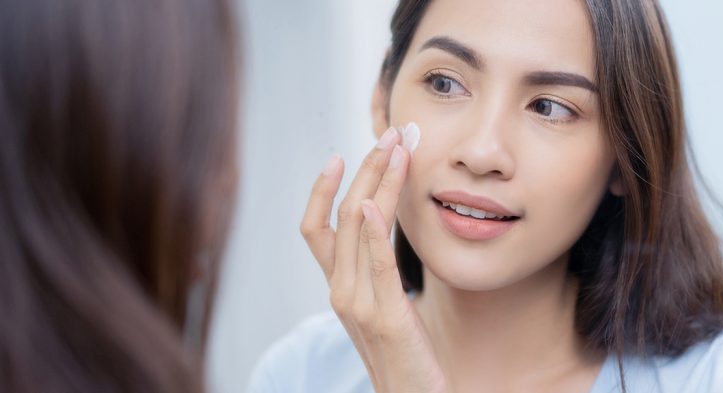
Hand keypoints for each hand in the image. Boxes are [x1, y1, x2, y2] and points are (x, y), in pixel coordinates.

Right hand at [300, 126, 447, 392]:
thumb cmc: (404, 353)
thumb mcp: (384, 305)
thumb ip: (376, 272)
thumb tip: (384, 229)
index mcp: (338, 287)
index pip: (315, 228)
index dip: (322, 189)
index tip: (341, 153)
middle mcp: (340, 292)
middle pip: (342, 216)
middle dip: (365, 169)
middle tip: (390, 134)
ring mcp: (359, 305)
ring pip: (359, 229)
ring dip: (379, 183)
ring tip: (398, 149)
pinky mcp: (387, 316)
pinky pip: (376, 266)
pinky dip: (376, 231)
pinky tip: (382, 203)